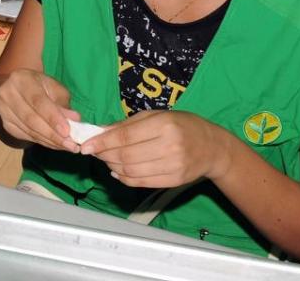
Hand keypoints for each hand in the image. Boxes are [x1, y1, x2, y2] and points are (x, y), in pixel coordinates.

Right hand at [0, 69, 80, 150]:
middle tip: (71, 144)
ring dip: (50, 141)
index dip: (52, 117)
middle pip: (31, 119)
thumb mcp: (55, 89)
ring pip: (29, 130)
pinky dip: (43, 142)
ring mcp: (4, 110)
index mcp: (21, 79)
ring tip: (67, 146)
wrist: (20, 89)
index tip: (67, 131)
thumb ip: (64, 104)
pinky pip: (26, 136)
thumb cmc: (41, 87)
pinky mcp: (6, 124)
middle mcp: (7, 93)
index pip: (37, 101)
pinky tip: (55, 144)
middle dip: (53, 134)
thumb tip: (74, 120)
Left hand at [81, 109, 236, 187]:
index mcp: (164, 125)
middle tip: (94, 151)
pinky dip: (125, 178)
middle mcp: (170, 146)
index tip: (86, 145)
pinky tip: (118, 171)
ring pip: (131, 171)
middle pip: (126, 156)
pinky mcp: (174, 181)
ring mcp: (173, 166)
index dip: (102, 142)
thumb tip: (99, 131)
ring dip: (112, 166)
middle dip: (104, 155)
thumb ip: (127, 125)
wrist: (213, 147)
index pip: (125, 136)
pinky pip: (141, 182)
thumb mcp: (156, 116)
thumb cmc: (182, 125)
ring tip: (107, 159)